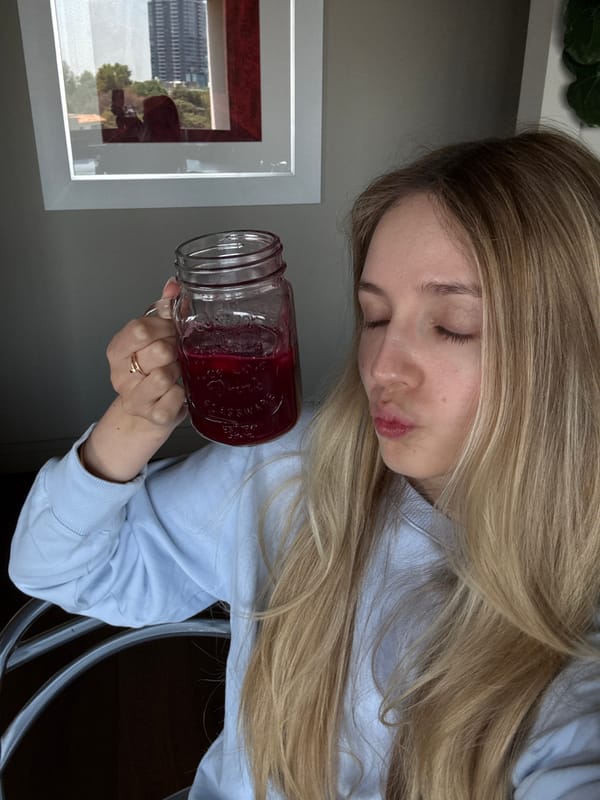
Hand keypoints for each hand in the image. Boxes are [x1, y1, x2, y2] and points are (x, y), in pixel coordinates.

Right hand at [81, 279, 187, 481]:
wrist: (151, 411)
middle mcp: (120, 375)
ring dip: (179, 371)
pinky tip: (179, 391)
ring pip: (164, 375)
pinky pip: (175, 398)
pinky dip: (183, 393)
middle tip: (178, 353)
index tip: (172, 330)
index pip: (139, 328)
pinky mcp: (153, 416)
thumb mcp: (155, 336)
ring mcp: (134, 398)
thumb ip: (163, 309)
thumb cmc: (154, 368)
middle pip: (157, 350)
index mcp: (117, 350)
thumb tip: (174, 285)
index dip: (163, 326)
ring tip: (177, 372)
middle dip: (175, 349)